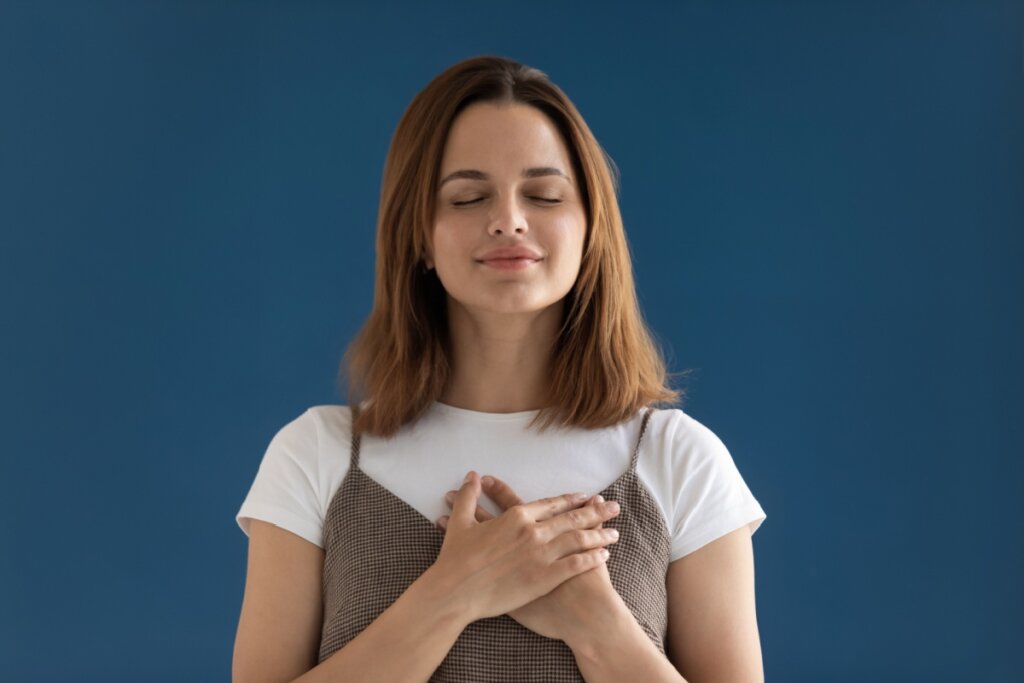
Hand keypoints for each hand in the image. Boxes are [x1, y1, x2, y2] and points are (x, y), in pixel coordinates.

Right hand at [437, 475, 623, 642]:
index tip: (587, 497)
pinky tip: (604, 556)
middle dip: (596, 512)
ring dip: (600, 534)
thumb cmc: (456, 559)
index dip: (572, 500)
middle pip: (572, 519)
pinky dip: (592, 558)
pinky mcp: (544, 578)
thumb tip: (472, 475)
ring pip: (579, 540)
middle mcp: (533, 532)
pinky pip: (575, 565)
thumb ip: (469, 496)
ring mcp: (540, 555)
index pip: (551, 504)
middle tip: (615, 507)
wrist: (455, 592)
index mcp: (516, 517)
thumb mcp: (461, 522)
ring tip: (616, 532)